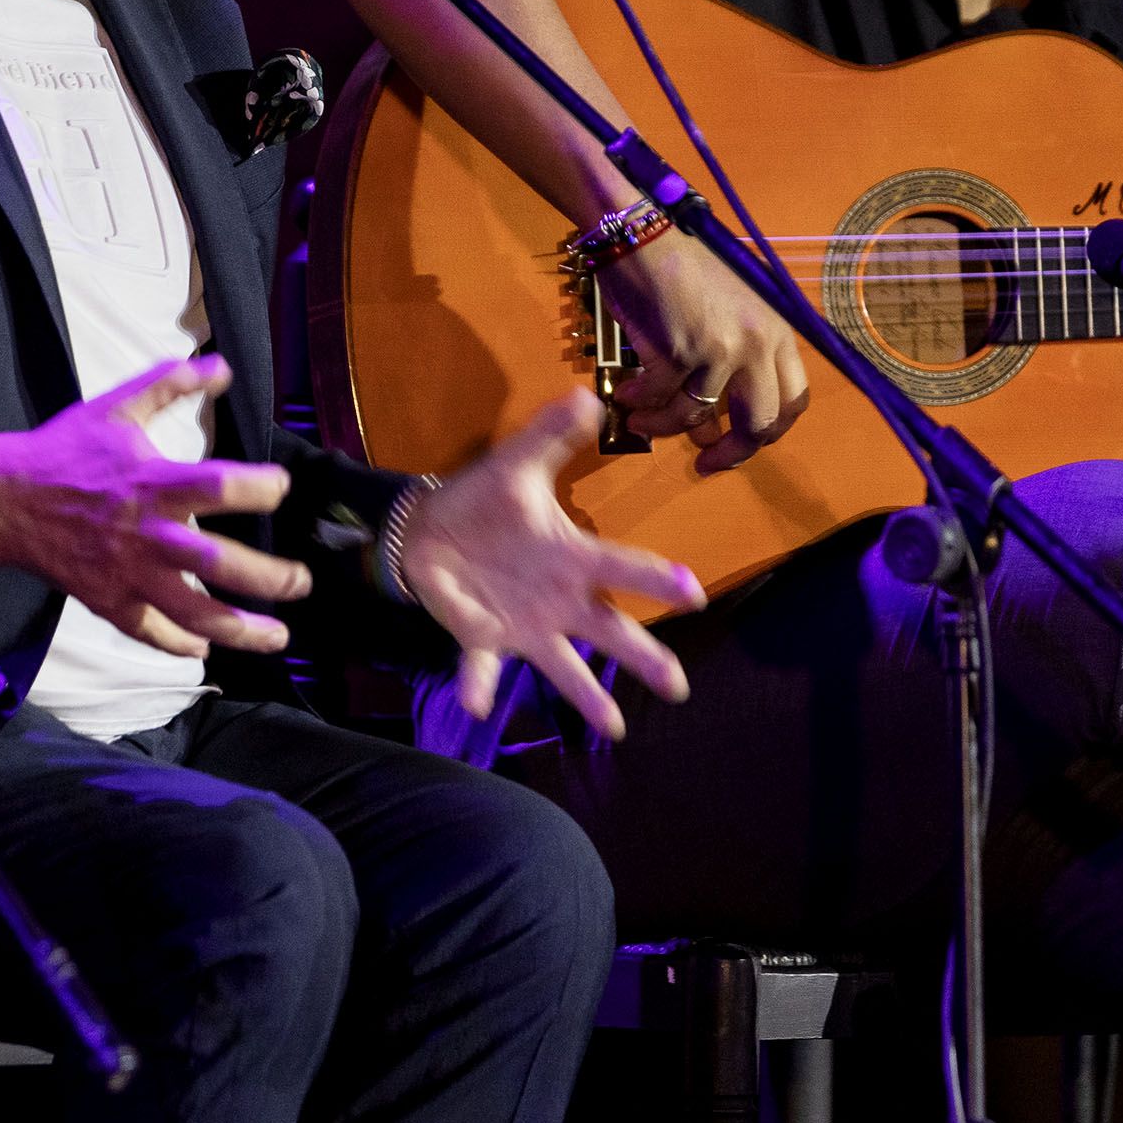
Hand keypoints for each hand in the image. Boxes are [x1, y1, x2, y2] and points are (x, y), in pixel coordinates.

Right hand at [0, 356, 309, 659]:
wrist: (3, 500)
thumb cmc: (65, 452)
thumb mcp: (117, 407)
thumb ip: (171, 384)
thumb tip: (221, 365)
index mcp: (153, 483)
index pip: (220, 487)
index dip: (260, 487)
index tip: (282, 488)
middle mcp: (147, 535)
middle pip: (217, 562)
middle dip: (267, 577)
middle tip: (302, 581)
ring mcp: (127, 574)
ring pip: (191, 611)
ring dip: (239, 628)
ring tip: (277, 636)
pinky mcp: (107, 599)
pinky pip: (146, 631)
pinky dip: (176, 644)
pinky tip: (204, 648)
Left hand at [398, 391, 707, 738]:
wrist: (429, 530)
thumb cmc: (486, 502)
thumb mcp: (517, 463)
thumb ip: (551, 434)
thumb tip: (587, 394)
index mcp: (573, 556)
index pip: (623, 567)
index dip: (657, 579)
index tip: (693, 593)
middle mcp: (560, 599)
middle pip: (610, 631)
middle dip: (645, 657)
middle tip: (678, 687)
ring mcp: (525, 625)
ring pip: (564, 666)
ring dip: (586, 696)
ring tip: (611, 727)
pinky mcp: (483, 640)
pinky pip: (483, 667)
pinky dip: (480, 685)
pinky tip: (477, 706)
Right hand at [598, 231, 812, 471]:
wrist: (643, 234)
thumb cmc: (682, 268)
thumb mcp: (730, 310)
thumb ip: (734, 361)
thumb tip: (712, 424)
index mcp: (777, 333)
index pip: (794, 400)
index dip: (769, 432)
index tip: (743, 446)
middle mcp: (757, 344)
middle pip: (759, 424)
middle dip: (731, 454)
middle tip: (705, 465)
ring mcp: (720, 349)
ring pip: (696, 418)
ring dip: (663, 428)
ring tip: (641, 421)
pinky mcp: (679, 352)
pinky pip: (657, 400)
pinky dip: (638, 404)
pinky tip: (625, 394)